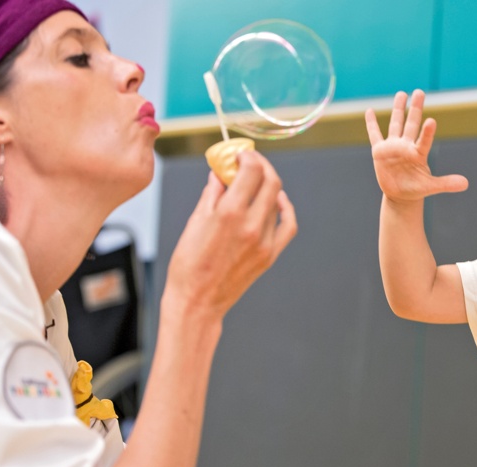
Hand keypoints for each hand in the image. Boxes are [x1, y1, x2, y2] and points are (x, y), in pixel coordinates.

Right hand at [165, 150, 296, 319]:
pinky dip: (285, 209)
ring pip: (277, 201)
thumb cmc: (188, 264)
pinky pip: (287, 225)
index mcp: (229, 213)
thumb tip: (220, 173)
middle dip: (261, 166)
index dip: (248, 157)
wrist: (197, 302)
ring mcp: (264, 241)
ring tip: (257, 182)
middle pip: (270, 182)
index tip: (241, 155)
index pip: (251, 171)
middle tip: (251, 162)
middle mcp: (251, 225)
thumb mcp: (195, 222)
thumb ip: (212, 194)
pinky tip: (278, 201)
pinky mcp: (270, 255)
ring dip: (269, 185)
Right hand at [364, 89, 467, 202]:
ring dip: (398, 109)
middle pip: (411, 123)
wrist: (401, 194)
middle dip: (415, 108)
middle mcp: (407, 146)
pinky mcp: (380, 151)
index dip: (427, 132)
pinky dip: (371, 123)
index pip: (424, 140)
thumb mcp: (431, 186)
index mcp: (419, 153)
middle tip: (420, 92)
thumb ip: (446, 183)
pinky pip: (375, 134)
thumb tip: (466, 184)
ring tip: (402, 93)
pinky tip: (370, 110)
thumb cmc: (417, 188)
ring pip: (396, 124)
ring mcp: (393, 146)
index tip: (431, 121)